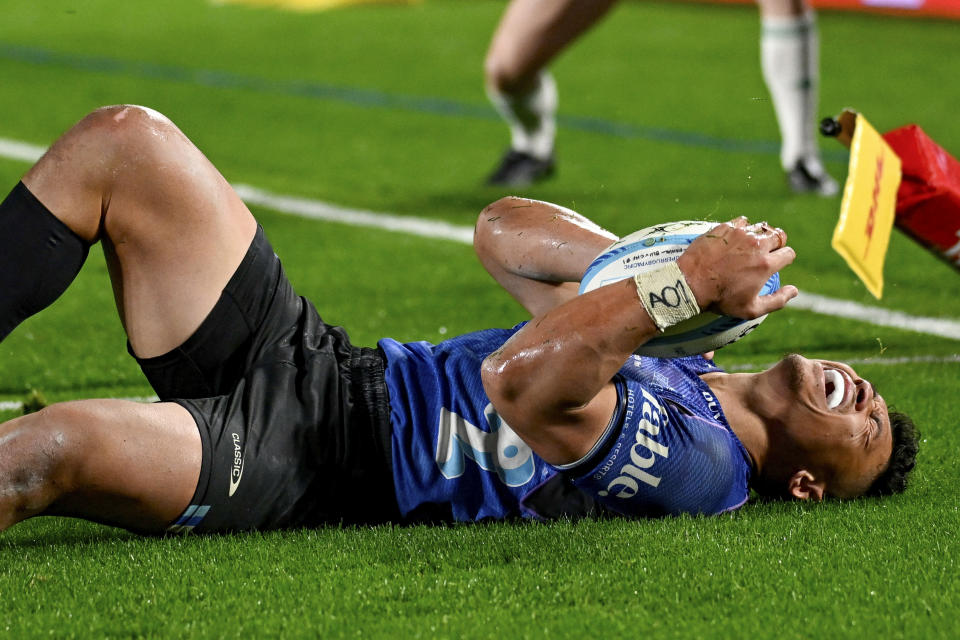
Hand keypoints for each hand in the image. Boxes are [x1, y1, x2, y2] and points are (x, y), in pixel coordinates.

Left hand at [676, 217, 798, 318]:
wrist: (689, 284)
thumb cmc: (720, 300)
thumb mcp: (751, 309)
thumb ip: (777, 300)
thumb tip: (794, 290)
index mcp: (766, 264)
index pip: (788, 253)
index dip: (785, 258)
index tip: (777, 263)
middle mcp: (756, 245)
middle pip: (778, 235)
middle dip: (776, 243)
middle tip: (766, 252)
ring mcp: (740, 233)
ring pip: (760, 227)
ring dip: (759, 235)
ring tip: (750, 245)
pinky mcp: (724, 227)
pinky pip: (741, 222)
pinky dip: (742, 229)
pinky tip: (735, 238)